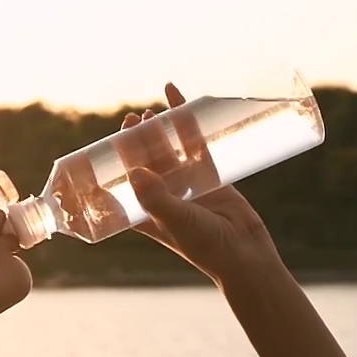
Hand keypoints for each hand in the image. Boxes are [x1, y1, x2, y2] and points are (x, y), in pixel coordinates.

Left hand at [121, 83, 282, 282]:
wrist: (245, 253)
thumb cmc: (204, 245)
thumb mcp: (175, 221)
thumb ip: (155, 198)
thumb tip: (135, 171)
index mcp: (146, 212)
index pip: (123, 183)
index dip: (115, 163)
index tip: (111, 142)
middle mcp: (163, 197)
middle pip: (144, 162)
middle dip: (136, 142)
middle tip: (132, 119)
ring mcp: (185, 185)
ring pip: (168, 151)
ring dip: (159, 132)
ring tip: (149, 112)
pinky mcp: (208, 175)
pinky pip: (195, 145)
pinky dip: (188, 125)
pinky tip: (182, 104)